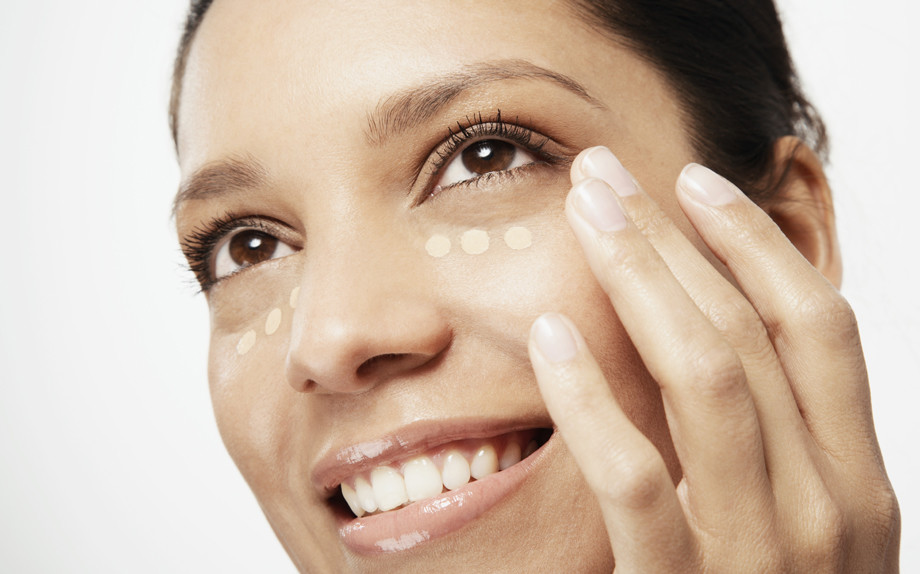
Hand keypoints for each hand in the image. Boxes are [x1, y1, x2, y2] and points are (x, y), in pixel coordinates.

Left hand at [527, 146, 899, 571]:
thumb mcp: (798, 524)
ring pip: (706, 378)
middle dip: (675, 238)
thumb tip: (711, 320)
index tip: (694, 180)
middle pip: (749, 331)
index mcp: (859, 481)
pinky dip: (591, 395)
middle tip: (607, 175)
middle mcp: (827, 510)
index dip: (756, 241)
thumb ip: (773, 438)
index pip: (819, 322)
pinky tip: (550, 334)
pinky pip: (635, 476)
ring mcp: (758, 555)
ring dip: (639, 282)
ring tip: (583, 219)